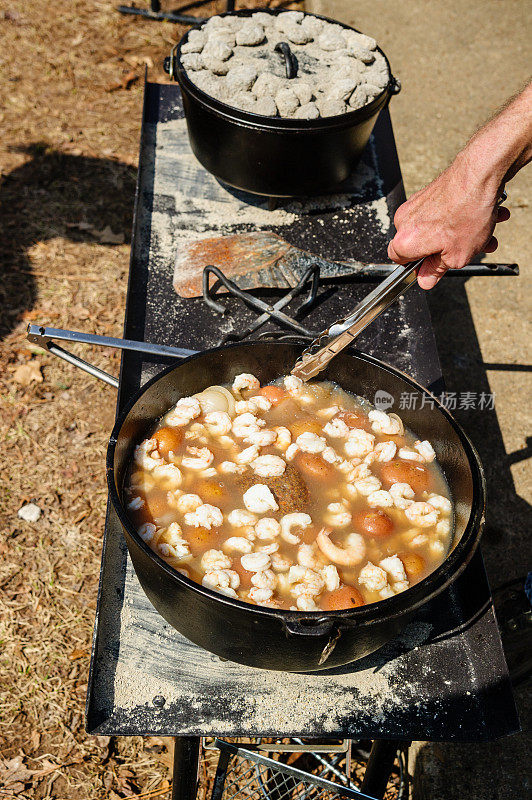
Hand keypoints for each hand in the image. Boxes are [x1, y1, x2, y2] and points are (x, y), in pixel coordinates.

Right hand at [388, 157, 509, 289]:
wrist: (480, 174)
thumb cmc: (467, 213)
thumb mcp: (456, 256)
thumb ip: (437, 270)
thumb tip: (426, 279)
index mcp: (406, 241)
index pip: (400, 262)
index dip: (418, 267)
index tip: (434, 268)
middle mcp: (405, 221)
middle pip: (422, 245)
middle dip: (448, 249)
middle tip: (469, 251)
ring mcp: (416, 205)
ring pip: (436, 229)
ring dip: (460, 234)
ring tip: (485, 234)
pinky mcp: (429, 193)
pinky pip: (442, 214)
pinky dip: (459, 219)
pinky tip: (481, 219)